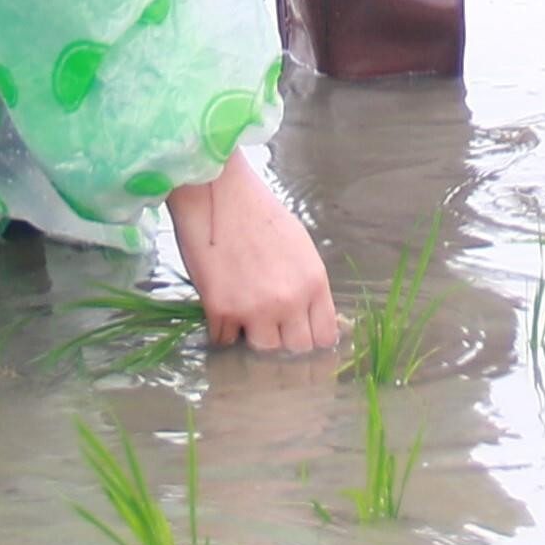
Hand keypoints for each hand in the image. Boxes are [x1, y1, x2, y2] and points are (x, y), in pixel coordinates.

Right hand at [166, 151, 338, 353]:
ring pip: (262, 351)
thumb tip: (312, 317)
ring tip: (245, 319)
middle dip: (284, 342)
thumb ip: (308, 286)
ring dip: (253, 339)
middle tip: (271, 328)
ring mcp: (255, 308)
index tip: (300, 336)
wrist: (218, 193)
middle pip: (296, 350)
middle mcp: (289, 300)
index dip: (312, 340)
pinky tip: (222, 311)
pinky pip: (225, 341)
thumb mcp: (300, 247)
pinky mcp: (221, 309)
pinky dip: (222, 331)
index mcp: (313, 282)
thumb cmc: (260, 213)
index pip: (325, 338)